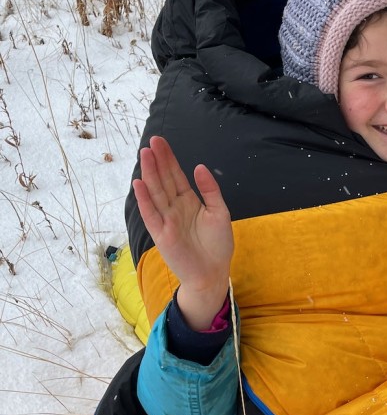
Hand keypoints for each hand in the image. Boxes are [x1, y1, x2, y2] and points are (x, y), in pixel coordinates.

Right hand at [133, 136, 233, 329]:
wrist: (213, 273)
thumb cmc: (218, 244)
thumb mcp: (220, 212)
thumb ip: (210, 190)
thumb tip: (199, 167)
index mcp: (188, 201)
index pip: (176, 176)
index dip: (168, 159)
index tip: (160, 141)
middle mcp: (174, 208)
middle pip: (163, 180)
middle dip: (157, 161)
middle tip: (151, 141)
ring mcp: (166, 220)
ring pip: (155, 193)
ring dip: (149, 174)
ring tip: (144, 155)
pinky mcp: (161, 234)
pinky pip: (151, 214)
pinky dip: (144, 200)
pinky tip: (138, 184)